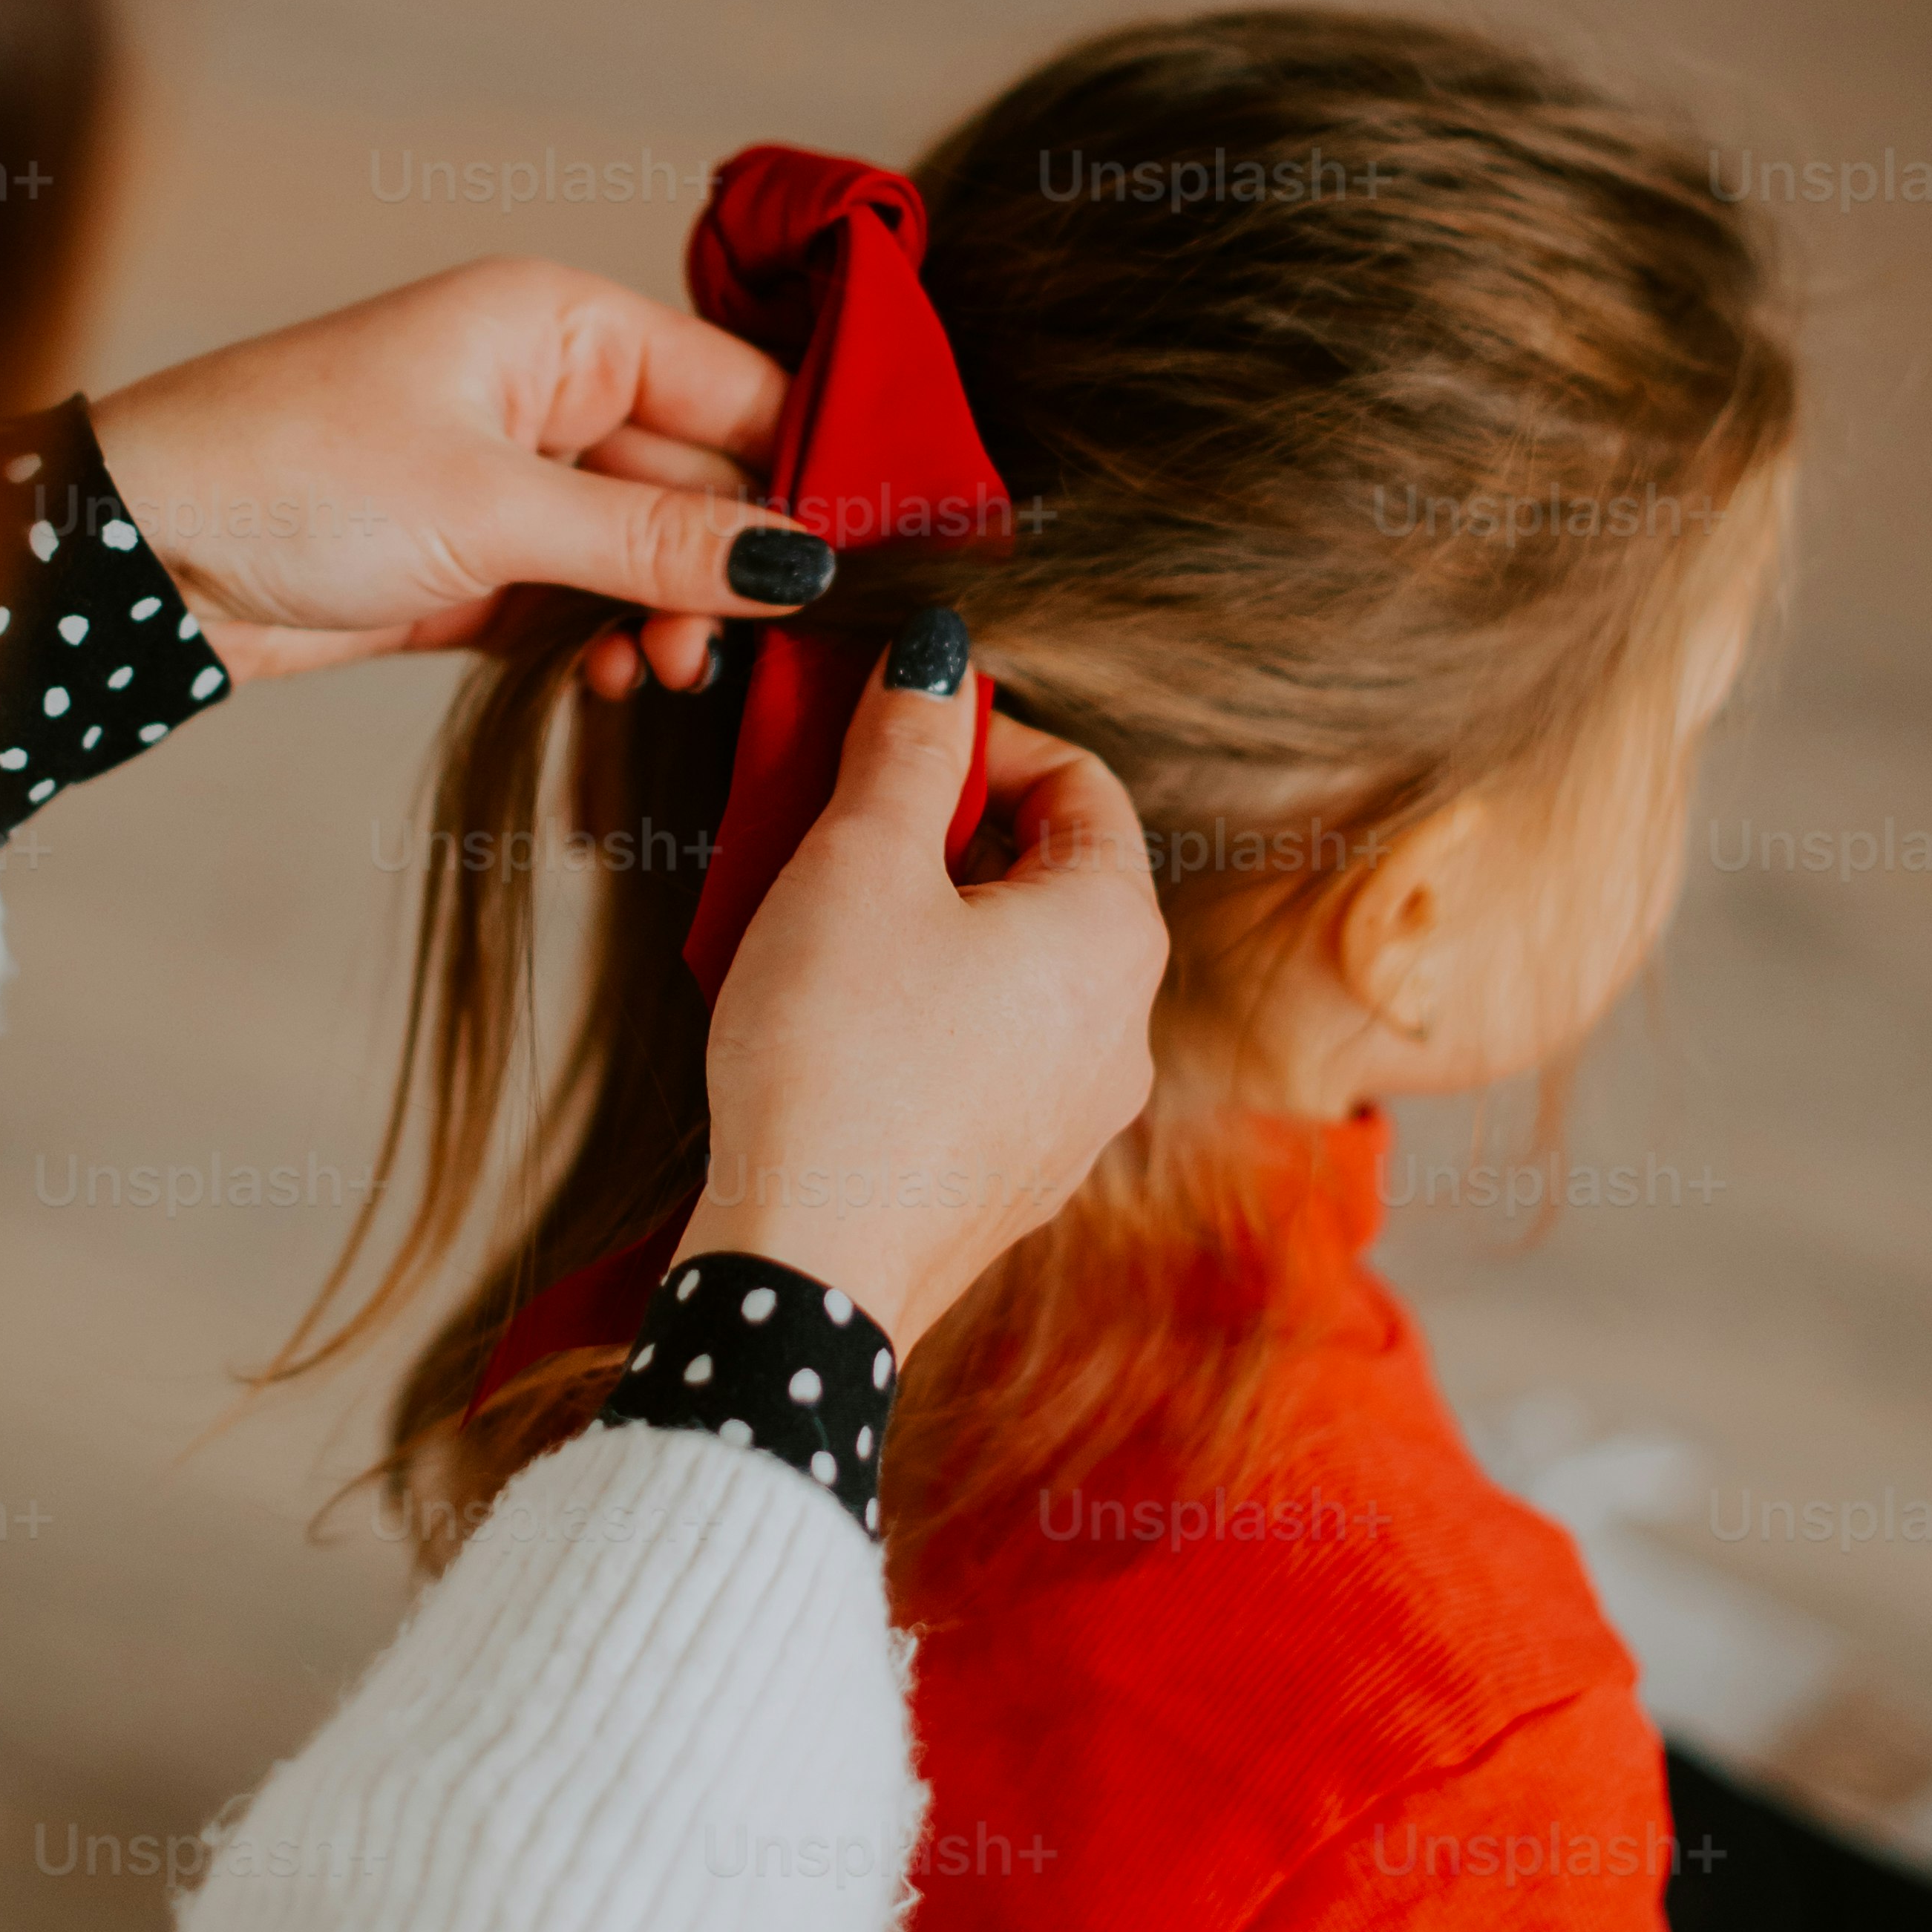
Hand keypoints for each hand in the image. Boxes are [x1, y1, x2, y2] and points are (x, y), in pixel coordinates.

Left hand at [87, 262, 825, 687]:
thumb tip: (802, 565)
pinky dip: (609, 644)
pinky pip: (588, 600)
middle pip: (705, 478)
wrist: (134, 557)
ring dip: (670, 617)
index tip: (866, 562)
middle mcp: (550, 389)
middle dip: (731, 567)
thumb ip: (656, 542)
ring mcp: (515, 477)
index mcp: (563, 324)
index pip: (741, 387)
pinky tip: (609, 683)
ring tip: (660, 673)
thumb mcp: (493, 509)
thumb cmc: (294, 478)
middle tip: (736, 649)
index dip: (811, 469)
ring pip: (652, 551)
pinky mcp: (480, 560)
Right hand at [684, 630, 1168, 1362]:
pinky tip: (828, 1017)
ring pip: (1007, 966)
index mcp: (1116, 934)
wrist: (806, 1271)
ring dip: (919, 919)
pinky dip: (916, 1006)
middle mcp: (1125, 1027)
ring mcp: (1076, 1113)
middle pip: (1044, 876)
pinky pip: (979, 1049)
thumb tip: (936, 660)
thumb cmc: (839, 1058)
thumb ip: (906, 749)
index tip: (889, 738)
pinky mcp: (1014, 1174)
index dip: (981, 739)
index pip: (1081, 783)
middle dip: (937, 831)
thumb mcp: (858, 863)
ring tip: (816, 917)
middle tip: (834, 821)